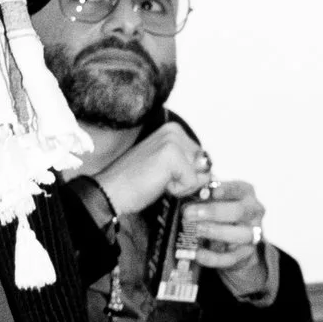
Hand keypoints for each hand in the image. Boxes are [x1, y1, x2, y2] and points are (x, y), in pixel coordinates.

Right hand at [95, 117, 211, 223]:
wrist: (111, 191)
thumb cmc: (135, 182)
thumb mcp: (168, 167)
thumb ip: (190, 165)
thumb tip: (211, 174)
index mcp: (173, 130)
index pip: (202, 158)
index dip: (187, 174)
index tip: (162, 174)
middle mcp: (174, 131)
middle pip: (204, 165)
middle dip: (187, 179)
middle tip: (159, 178)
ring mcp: (173, 141)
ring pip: (200, 174)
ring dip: (182, 185)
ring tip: (158, 180)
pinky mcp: (172, 155)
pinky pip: (192, 183)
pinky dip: (177, 190)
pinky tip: (157, 183)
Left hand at [178, 179, 271, 289]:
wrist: (237, 242)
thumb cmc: (222, 213)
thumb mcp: (215, 199)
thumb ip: (204, 192)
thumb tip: (187, 187)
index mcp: (246, 193)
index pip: (239, 188)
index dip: (226, 190)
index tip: (212, 191)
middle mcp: (254, 212)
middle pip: (239, 211)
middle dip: (213, 212)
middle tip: (189, 213)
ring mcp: (253, 234)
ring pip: (240, 235)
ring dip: (215, 232)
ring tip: (195, 230)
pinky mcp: (246, 254)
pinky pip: (231, 258)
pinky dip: (213, 257)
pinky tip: (198, 254)